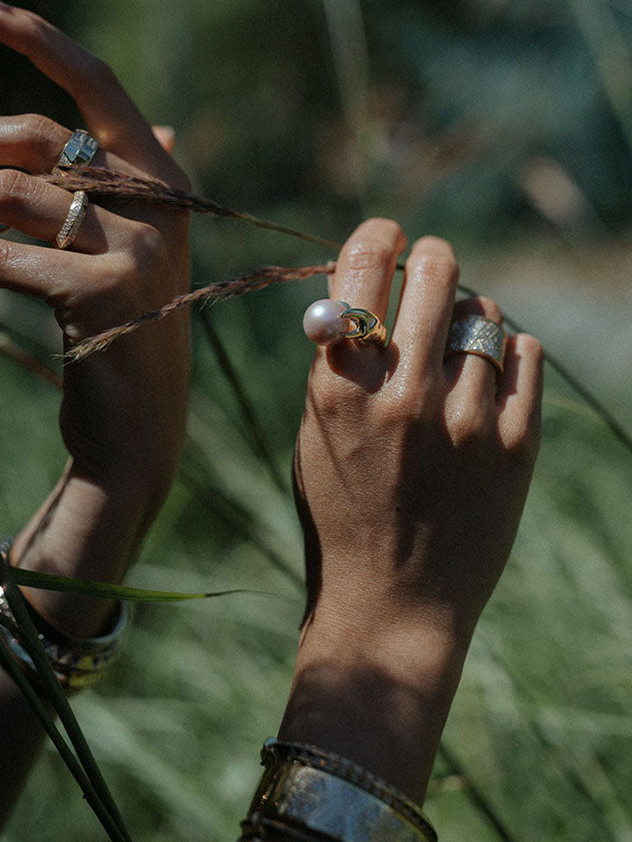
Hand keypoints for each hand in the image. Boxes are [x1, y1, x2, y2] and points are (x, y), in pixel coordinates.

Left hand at [0, 0, 190, 631]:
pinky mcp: (100, 295)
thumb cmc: (123, 339)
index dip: (40, 42)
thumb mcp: (132, 257)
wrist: (137, 433)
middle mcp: (158, 206)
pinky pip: (2, 259)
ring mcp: (133, 249)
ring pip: (9, 194)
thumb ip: (129, 192)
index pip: (99, 89)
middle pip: (36, 137)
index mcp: (164, 185)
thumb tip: (137, 132)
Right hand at [283, 218, 542, 800]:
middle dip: (431, 260)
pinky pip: (524, 353)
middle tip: (430, 271)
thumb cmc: (342, 515)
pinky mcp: (517, 446)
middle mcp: (403, 396)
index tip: (387, 236)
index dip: (378, 235)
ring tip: (454, 352)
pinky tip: (487, 378)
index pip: (365, 265)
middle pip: (436, 271)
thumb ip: (342, 361)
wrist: (393, 605)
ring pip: (484, 312)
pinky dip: (507, 352)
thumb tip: (379, 285)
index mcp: (339, 390)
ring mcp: (467, 421)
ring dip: (467, 317)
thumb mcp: (317, 434)